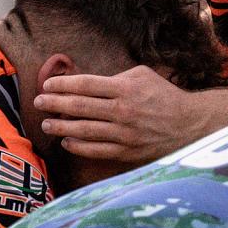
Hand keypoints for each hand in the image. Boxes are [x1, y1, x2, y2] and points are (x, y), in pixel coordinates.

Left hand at [37, 66, 211, 162]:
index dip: (63, 84)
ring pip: (84, 130)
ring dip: (61, 126)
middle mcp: (123, 111)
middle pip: (80, 107)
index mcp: (125, 88)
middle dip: (55, 104)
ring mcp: (124, 133)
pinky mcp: (126, 151)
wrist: (189, 124)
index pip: (86, 84)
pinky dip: (78, 146)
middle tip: (39, 102)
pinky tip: (67, 141)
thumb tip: (86, 83)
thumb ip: (115, 77)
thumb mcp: (142, 75)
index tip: (47, 84)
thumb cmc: (163, 95)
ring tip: (47, 124)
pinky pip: (96, 150)